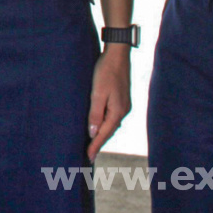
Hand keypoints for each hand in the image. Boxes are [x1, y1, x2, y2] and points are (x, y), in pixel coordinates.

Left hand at [86, 45, 130, 160]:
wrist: (117, 55)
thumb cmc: (106, 72)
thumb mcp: (97, 93)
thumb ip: (95, 114)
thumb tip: (93, 133)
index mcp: (117, 111)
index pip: (104, 133)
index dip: (95, 146)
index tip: (89, 158)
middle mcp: (123, 111)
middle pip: (109, 131)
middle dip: (99, 143)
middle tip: (89, 156)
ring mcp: (123, 105)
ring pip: (111, 124)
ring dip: (102, 134)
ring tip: (93, 144)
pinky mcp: (121, 99)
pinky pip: (112, 117)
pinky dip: (105, 124)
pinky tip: (100, 125)